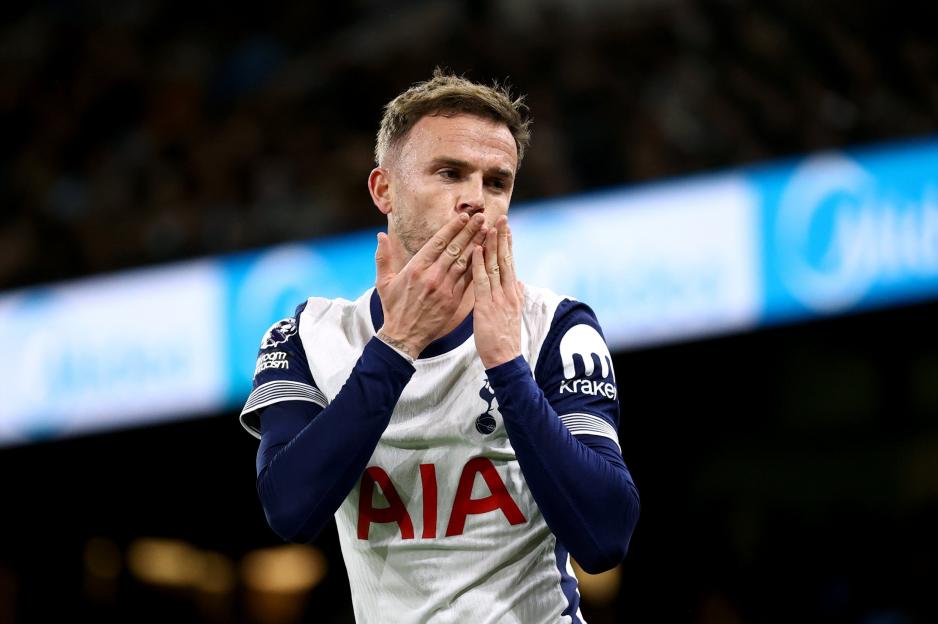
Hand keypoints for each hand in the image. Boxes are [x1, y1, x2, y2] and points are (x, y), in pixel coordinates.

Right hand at [375, 213, 485, 357]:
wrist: (404, 336)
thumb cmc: (393, 308)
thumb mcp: (383, 282)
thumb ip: (383, 257)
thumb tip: (380, 235)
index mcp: (415, 268)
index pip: (438, 242)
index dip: (453, 228)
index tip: (464, 216)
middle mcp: (432, 276)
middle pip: (455, 248)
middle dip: (469, 231)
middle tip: (481, 217)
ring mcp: (444, 288)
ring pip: (465, 262)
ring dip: (477, 245)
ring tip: (488, 232)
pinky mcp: (453, 300)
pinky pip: (468, 280)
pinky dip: (477, 266)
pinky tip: (485, 256)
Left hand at [471, 215, 523, 368]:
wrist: (505, 359)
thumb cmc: (505, 339)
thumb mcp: (513, 314)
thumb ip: (516, 295)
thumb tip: (518, 282)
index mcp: (514, 293)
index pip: (510, 263)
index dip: (508, 244)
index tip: (507, 227)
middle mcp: (509, 292)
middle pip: (505, 259)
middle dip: (503, 237)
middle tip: (501, 217)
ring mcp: (499, 298)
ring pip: (495, 266)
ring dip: (491, 244)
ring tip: (489, 225)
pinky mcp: (487, 306)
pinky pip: (482, 281)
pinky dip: (478, 264)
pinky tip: (475, 249)